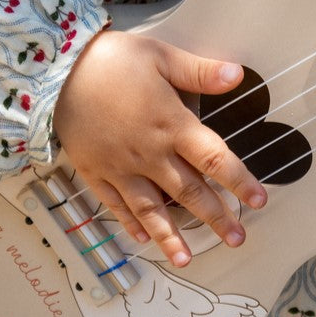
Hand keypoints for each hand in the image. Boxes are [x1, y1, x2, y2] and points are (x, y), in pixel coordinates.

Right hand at [52, 30, 266, 266]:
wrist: (55, 72)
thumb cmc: (111, 60)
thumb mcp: (160, 56)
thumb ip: (199, 71)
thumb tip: (237, 74)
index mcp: (172, 126)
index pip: (214, 159)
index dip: (240, 181)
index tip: (260, 201)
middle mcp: (150, 154)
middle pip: (188, 192)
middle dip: (215, 217)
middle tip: (237, 239)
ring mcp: (121, 167)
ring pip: (151, 209)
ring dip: (171, 236)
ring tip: (187, 260)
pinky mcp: (94, 171)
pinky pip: (115, 204)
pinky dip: (129, 222)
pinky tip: (141, 238)